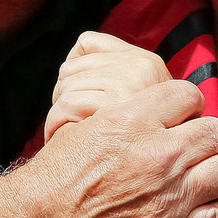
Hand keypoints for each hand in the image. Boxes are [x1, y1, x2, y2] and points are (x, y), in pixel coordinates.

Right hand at [9, 80, 217, 217]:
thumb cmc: (52, 179)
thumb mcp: (80, 126)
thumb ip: (117, 113)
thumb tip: (134, 100)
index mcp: (134, 119)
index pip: (187, 93)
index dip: (188, 103)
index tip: (184, 114)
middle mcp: (160, 153)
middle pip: (216, 130)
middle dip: (213, 134)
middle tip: (205, 144)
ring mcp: (174, 194)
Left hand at [43, 32, 171, 141]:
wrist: (162, 175)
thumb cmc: (142, 142)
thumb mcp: (141, 100)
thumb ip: (116, 71)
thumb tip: (77, 52)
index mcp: (147, 62)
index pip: (87, 43)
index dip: (75, 68)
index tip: (77, 91)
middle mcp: (141, 68)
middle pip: (72, 66)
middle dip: (64, 91)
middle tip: (67, 114)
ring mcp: (129, 87)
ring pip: (67, 85)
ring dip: (59, 109)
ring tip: (63, 126)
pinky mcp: (115, 111)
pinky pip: (68, 104)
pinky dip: (56, 120)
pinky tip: (60, 133)